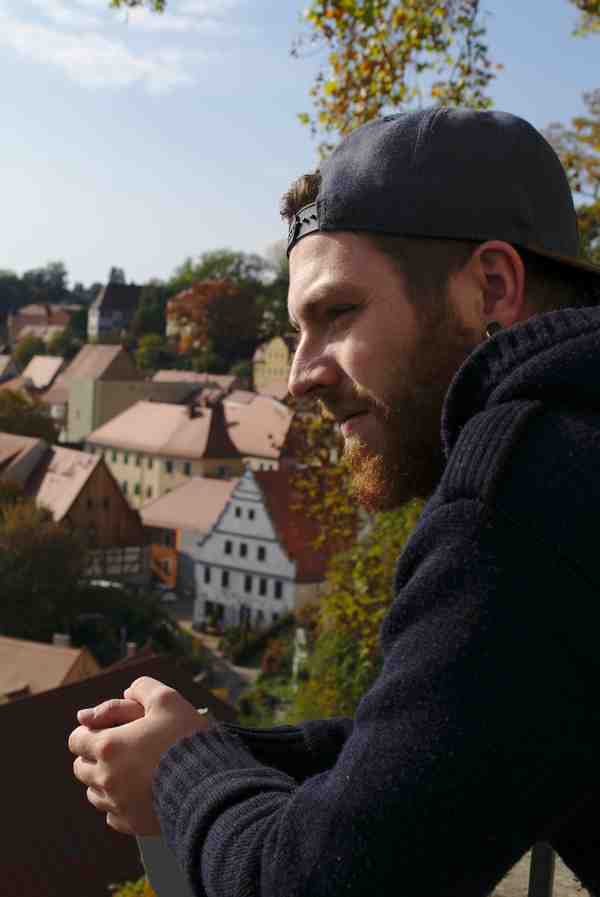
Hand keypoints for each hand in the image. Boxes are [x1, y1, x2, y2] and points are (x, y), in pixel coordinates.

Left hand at [68, 676, 210, 835]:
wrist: (207, 784)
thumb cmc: (185, 739)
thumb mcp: (168, 700)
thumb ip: (144, 688)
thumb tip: (128, 691)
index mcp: (108, 746)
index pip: (76, 739)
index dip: (90, 730)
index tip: (109, 729)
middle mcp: (105, 777)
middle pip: (81, 768)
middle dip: (95, 756)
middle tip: (121, 749)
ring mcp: (116, 804)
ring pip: (94, 793)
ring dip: (105, 781)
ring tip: (129, 771)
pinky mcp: (130, 823)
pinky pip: (113, 815)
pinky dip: (120, 803)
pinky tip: (138, 792)